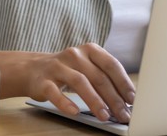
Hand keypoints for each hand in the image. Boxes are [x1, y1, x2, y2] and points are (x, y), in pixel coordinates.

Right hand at [19, 43, 134, 123]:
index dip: (123, 82)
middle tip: (122, 114)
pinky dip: (65, 102)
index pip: (111, 65)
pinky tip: (75, 112)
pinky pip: (54, 92)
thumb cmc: (68, 70)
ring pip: (79, 82)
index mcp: (90, 50)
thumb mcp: (87, 67)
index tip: (133, 99)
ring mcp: (58, 66)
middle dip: (113, 98)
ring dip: (94, 101)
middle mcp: (75, 54)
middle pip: (98, 76)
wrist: (33, 69)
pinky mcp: (43, 80)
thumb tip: (126, 100)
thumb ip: (104, 79)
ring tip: (104, 116)